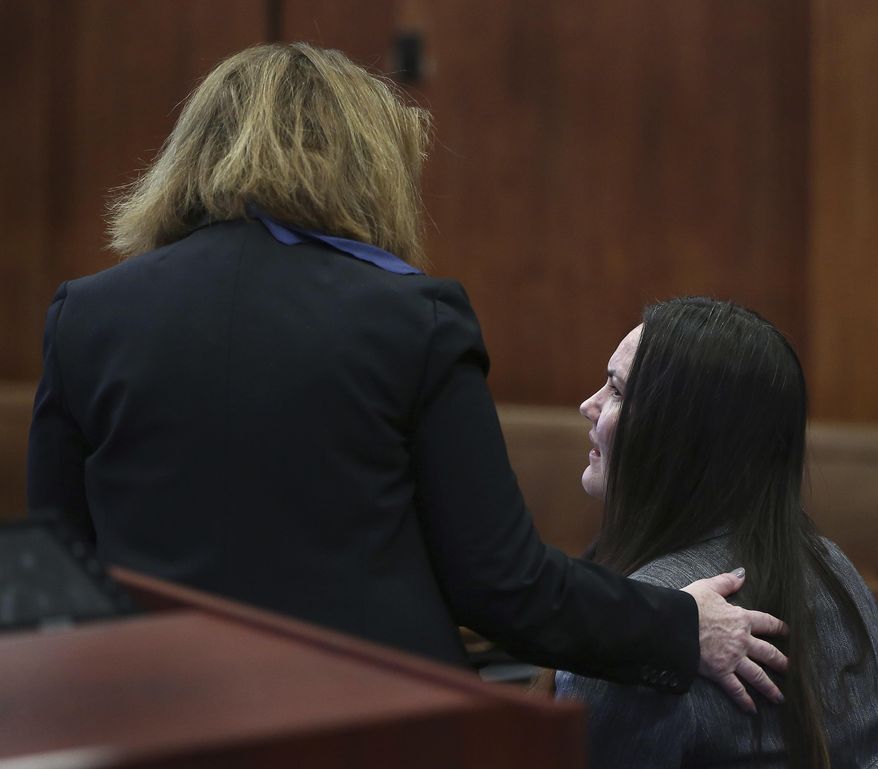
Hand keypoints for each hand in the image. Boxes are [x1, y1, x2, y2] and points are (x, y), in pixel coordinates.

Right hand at [681, 568, 787, 712]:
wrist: (672, 622)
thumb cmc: (689, 603)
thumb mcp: (708, 587)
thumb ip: (726, 582)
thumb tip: (742, 574)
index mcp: (741, 618)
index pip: (767, 622)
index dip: (780, 628)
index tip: (789, 633)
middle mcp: (742, 640)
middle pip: (768, 653)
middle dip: (782, 662)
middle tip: (792, 669)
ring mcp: (733, 658)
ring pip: (758, 675)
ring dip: (770, 687)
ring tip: (780, 697)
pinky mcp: (720, 672)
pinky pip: (736, 689)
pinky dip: (745, 700)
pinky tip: (752, 710)